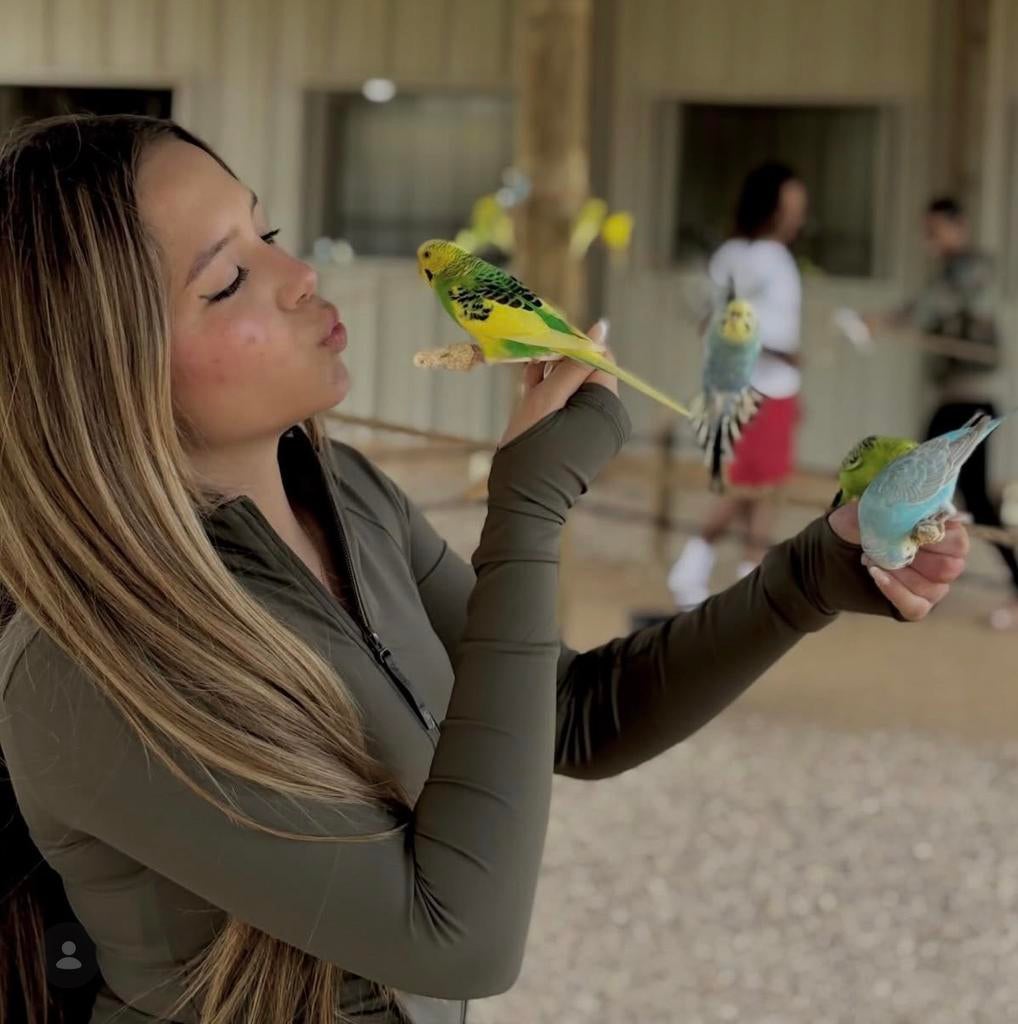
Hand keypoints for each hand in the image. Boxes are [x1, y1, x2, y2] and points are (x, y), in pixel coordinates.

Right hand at [498, 320, 617, 447]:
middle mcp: (608, 416)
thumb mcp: (548, 398)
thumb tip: (601, 327)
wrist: (523, 502)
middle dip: (558, 364)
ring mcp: (596, 428)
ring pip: (575, 389)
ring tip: (525, 378)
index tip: (544, 347)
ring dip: (551, 379)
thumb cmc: (532, 449)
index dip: (572, 346)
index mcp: (607, 404)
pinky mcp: (582, 438)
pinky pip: (571, 408)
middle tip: (529, 363)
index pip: (599, 356)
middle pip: (586, 372)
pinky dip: (552, 398)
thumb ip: (574, 363)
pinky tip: (529, 388)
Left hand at [828, 502, 969, 620]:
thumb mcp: (865, 510)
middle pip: (951, 567)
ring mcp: (930, 586)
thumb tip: (913, 502)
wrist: (824, 558)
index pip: (958, 540)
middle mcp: (942, 561)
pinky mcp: (914, 606)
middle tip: (886, 548)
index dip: (934, 537)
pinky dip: (895, 590)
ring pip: (933, 587)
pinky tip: (876, 575)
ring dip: (899, 572)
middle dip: (917, 557)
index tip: (906, 530)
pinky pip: (916, 606)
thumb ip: (890, 505)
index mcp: (939, 533)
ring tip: (870, 558)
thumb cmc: (851, 529)